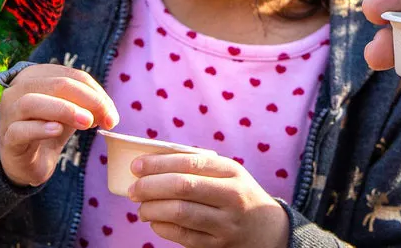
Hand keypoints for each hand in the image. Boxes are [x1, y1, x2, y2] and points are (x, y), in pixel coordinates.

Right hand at [0, 64, 118, 186]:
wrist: (27, 162)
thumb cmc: (50, 130)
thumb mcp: (72, 113)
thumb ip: (89, 106)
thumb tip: (108, 113)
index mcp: (36, 76)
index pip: (72, 76)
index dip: (96, 92)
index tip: (111, 115)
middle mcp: (17, 90)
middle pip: (56, 84)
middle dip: (87, 100)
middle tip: (105, 119)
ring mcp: (8, 114)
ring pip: (32, 102)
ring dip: (65, 110)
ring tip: (87, 123)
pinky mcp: (6, 139)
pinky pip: (20, 130)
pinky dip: (41, 128)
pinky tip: (57, 131)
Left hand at [129, 152, 288, 247]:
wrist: (267, 229)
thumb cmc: (237, 195)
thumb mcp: (228, 175)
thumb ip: (197, 167)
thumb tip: (151, 163)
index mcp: (232, 171)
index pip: (190, 162)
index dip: (159, 163)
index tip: (136, 166)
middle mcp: (232, 195)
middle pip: (183, 186)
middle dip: (150, 186)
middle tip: (133, 190)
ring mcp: (226, 222)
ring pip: (180, 212)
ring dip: (152, 209)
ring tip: (141, 208)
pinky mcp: (217, 244)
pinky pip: (182, 235)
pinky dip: (161, 227)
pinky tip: (155, 221)